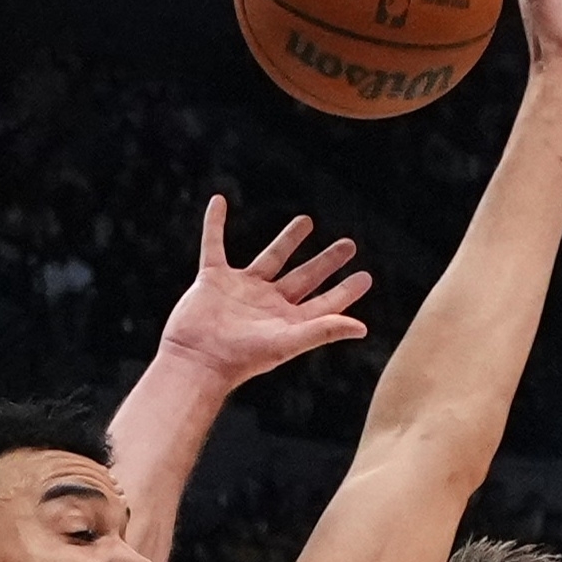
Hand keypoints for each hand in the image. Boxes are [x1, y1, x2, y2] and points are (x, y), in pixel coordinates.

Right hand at [152, 196, 371, 388]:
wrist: (196, 359)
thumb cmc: (241, 358)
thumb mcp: (287, 343)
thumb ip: (323, 331)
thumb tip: (362, 328)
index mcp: (287, 321)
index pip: (325, 303)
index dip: (345, 291)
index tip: (365, 276)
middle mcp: (267, 304)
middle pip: (304, 277)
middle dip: (325, 262)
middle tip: (348, 245)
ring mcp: (240, 290)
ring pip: (270, 259)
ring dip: (288, 240)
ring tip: (307, 221)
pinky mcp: (213, 280)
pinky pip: (213, 245)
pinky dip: (214, 224)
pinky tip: (219, 202)